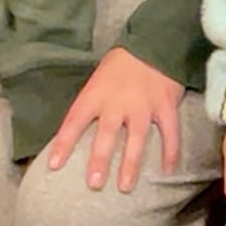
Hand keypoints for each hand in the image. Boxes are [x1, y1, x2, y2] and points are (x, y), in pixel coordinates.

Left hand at [46, 47, 182, 193]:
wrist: (154, 40)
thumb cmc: (120, 66)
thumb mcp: (98, 80)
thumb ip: (90, 107)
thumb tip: (71, 139)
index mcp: (96, 94)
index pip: (75, 120)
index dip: (64, 143)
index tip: (54, 166)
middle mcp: (119, 101)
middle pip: (107, 133)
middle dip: (100, 159)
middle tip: (94, 184)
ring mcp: (144, 103)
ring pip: (137, 136)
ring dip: (131, 162)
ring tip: (126, 186)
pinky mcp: (166, 102)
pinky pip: (170, 130)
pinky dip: (170, 150)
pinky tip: (168, 169)